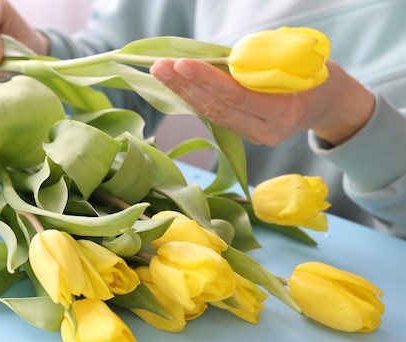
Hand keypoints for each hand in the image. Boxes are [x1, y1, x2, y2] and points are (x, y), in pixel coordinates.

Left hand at [150, 58, 374, 146]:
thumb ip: (256, 64)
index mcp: (283, 111)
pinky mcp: (246, 133)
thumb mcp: (295, 61)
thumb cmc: (315, 74)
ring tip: (160, 73)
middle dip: (185, 86)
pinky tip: (177, 84)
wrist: (330, 103)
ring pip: (213, 114)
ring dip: (184, 92)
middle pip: (217, 109)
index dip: (206, 80)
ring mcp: (255, 136)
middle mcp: (266, 130)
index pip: (235, 96)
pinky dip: (196, 98)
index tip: (181, 64)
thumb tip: (211, 58)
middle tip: (159, 67)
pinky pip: (217, 115)